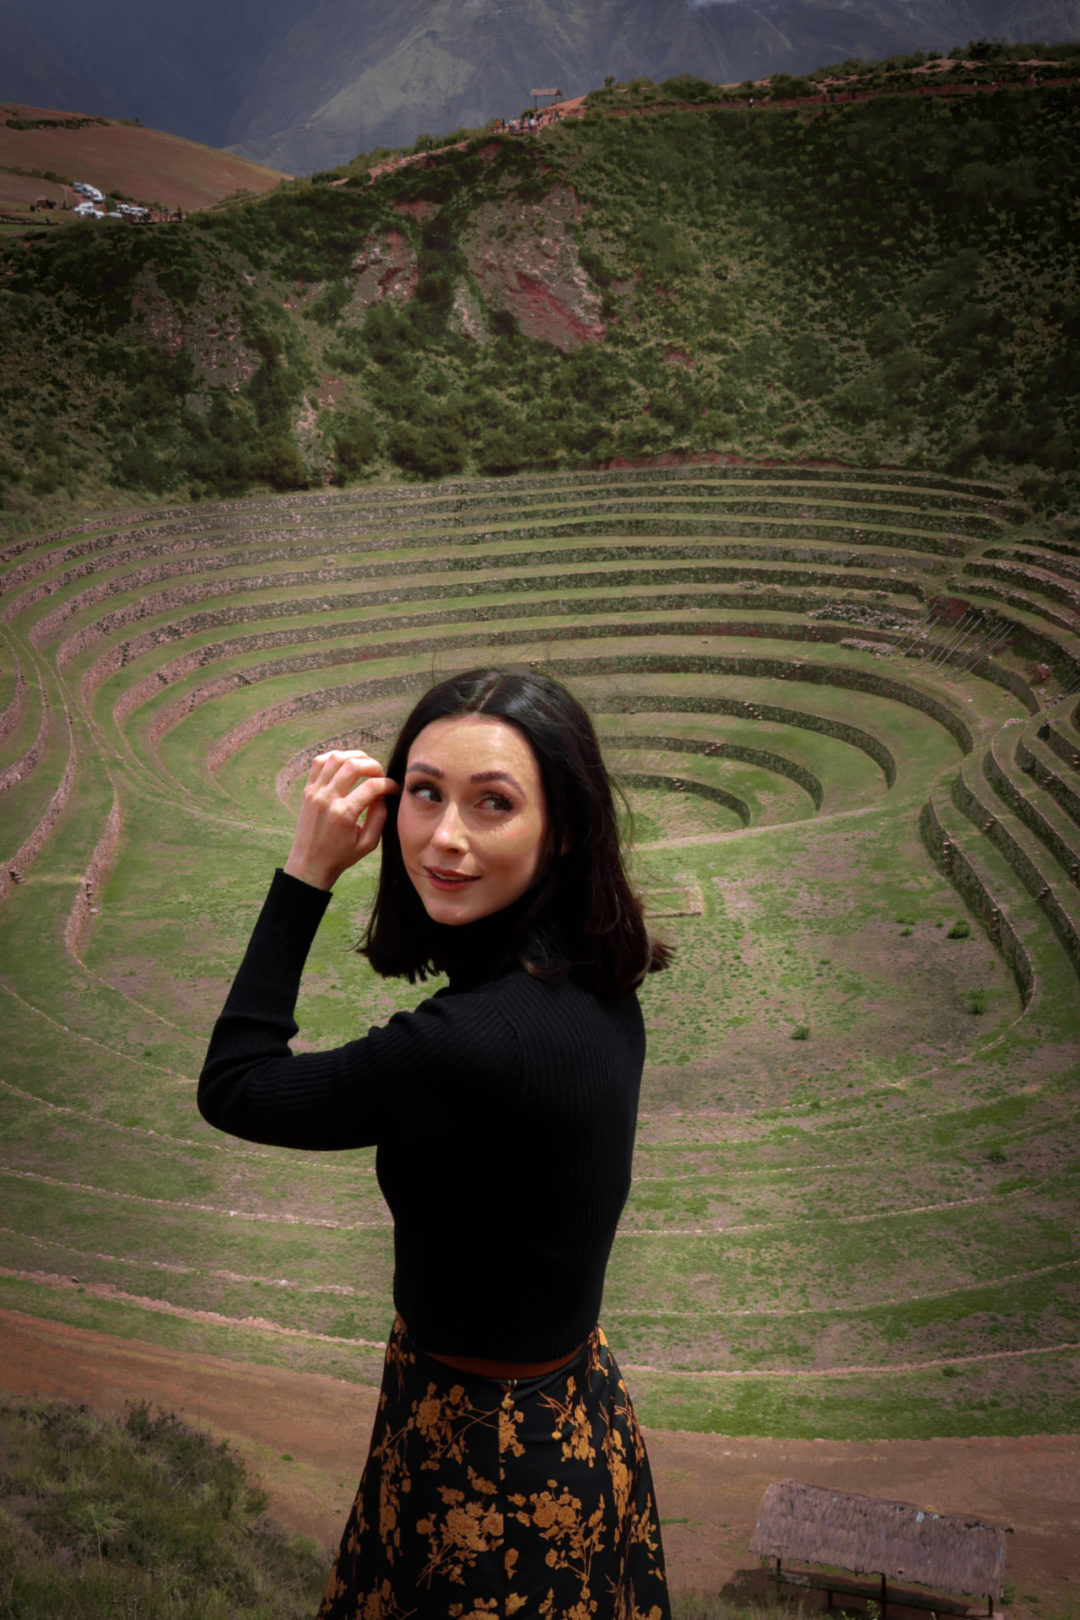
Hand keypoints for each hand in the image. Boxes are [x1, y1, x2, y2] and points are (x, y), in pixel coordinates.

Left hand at [284, 751, 399, 890]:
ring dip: (354, 756)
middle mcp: (327, 799)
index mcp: (343, 814)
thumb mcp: (368, 843)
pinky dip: (334, 756)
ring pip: (335, 758)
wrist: (309, 864)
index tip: (394, 789)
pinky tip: (345, 763)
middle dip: (373, 765)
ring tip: (365, 764)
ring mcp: (314, 792)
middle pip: (353, 765)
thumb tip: (384, 793)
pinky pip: (318, 762)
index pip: (372, 786)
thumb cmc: (340, 856)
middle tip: (380, 774)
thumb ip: (380, 816)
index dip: (388, 784)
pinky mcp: (307, 790)